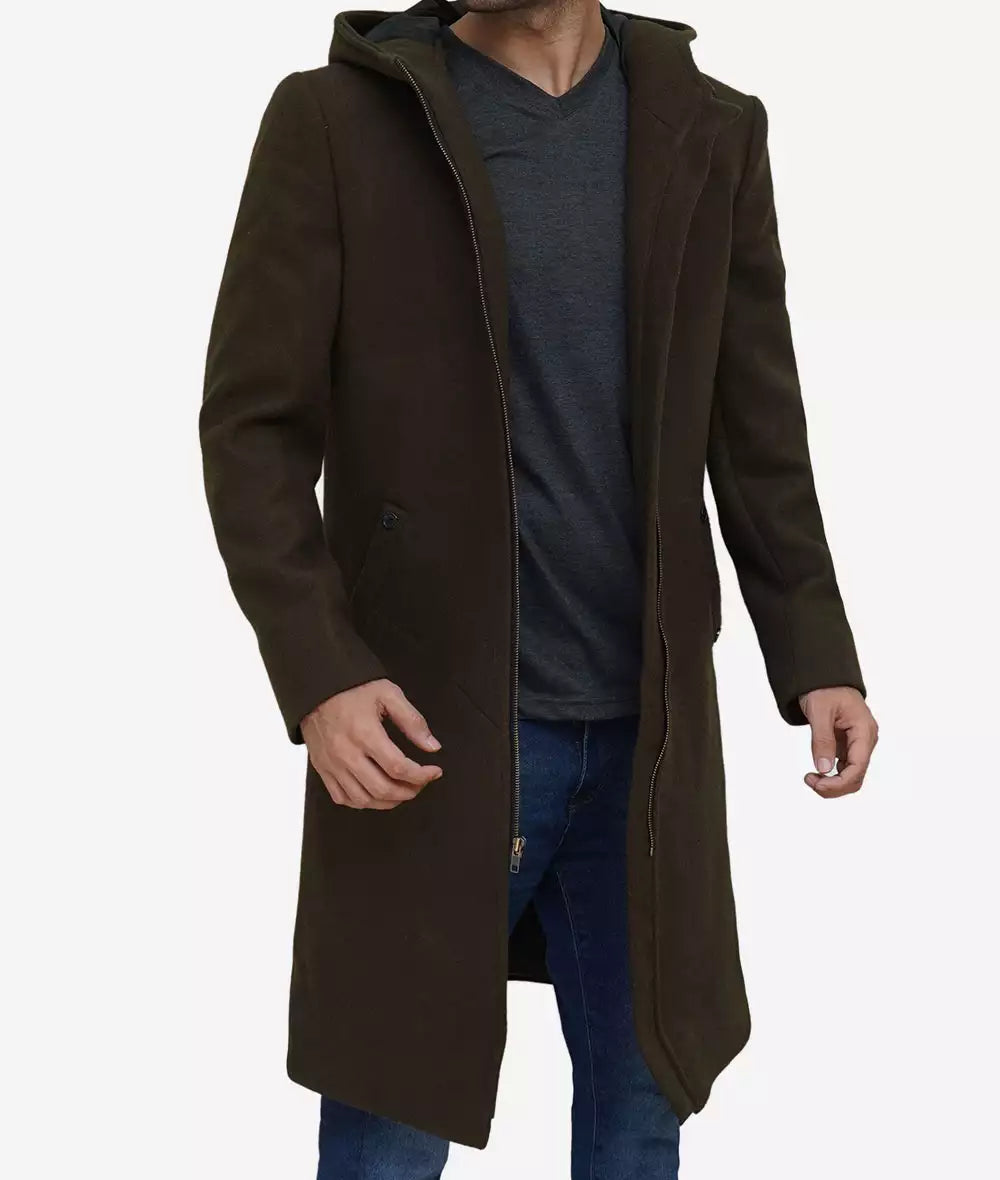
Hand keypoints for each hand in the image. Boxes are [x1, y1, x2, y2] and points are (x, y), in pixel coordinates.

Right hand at [301, 680, 442, 809]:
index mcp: (365, 734)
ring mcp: (332, 765)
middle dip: (409, 792)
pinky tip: (376, 794)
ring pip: (363, 800)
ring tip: (403, 791)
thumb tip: (432, 747)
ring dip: (388, 801)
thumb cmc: (353, 690)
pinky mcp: (323, 769)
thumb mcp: (388, 695)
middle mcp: (347, 754)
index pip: (398, 768)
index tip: (434, 772)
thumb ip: (412, 721)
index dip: (421, 775)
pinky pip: (342, 798)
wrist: (317, 689)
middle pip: (382, 789)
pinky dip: (363, 802)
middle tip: (421, 784)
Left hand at [798, 686, 877, 797]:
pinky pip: (844, 769)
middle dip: (834, 786)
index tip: (818, 784)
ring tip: (810, 778)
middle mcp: (865, 741)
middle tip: (810, 781)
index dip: (839, 782)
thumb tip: (822, 768)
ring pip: (851, 776)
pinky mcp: (848, 746)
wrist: (824, 677)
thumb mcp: (819, 711)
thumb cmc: (824, 689)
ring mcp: (857, 745)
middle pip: (856, 777)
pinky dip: (831, 776)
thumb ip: (822, 739)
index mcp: (864, 731)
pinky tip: (816, 774)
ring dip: (832, 784)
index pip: (858, 767)